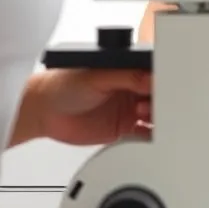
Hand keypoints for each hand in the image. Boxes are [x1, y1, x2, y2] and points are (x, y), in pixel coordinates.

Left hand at [26, 67, 151, 146]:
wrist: (44, 112)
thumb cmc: (63, 85)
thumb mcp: (97, 76)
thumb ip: (126, 77)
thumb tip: (151, 78)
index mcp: (129, 71)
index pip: (155, 75)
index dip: (162, 82)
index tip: (165, 88)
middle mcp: (132, 89)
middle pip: (159, 96)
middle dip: (162, 101)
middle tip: (155, 104)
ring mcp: (129, 109)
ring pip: (155, 115)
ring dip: (156, 117)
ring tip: (143, 115)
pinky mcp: (123, 129)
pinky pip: (144, 134)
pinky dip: (150, 136)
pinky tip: (150, 134)